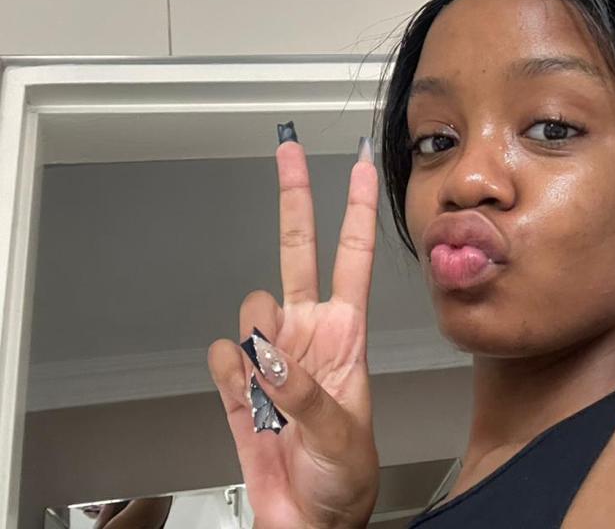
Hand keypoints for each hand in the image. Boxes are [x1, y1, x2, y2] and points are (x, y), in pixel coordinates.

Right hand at [208, 130, 380, 528]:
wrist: (308, 523)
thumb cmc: (344, 480)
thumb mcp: (344, 436)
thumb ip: (307, 393)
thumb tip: (273, 356)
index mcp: (346, 335)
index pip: (354, 255)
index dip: (359, 208)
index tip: (364, 166)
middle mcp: (309, 333)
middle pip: (298, 249)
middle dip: (294, 197)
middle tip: (289, 152)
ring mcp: (273, 355)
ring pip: (252, 309)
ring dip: (257, 340)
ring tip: (275, 388)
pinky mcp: (239, 383)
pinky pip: (221, 357)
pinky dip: (228, 374)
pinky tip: (247, 396)